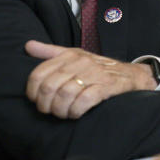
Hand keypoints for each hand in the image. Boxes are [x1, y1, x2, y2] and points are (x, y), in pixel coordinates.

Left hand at [25, 40, 155, 119]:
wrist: (131, 75)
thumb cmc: (98, 68)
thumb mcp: (75, 56)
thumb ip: (50, 52)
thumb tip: (28, 45)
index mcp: (69, 55)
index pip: (38, 74)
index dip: (33, 92)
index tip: (37, 100)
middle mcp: (81, 62)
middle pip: (49, 87)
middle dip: (46, 105)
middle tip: (51, 111)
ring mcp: (94, 73)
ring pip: (65, 95)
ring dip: (61, 110)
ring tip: (64, 114)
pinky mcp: (107, 86)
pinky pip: (84, 101)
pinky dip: (76, 111)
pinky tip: (77, 113)